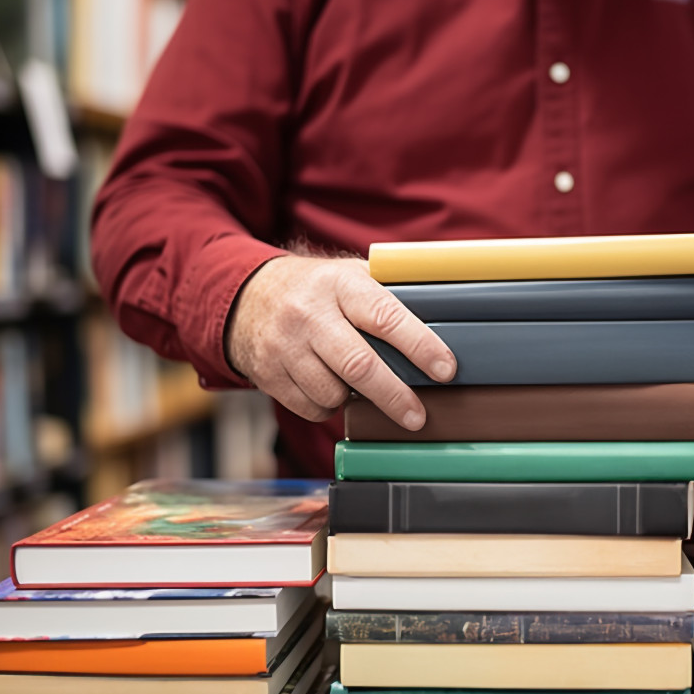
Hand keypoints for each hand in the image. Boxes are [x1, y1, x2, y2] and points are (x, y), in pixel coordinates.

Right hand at [225, 255, 455, 428]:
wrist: (247, 297)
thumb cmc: (318, 290)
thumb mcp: (350, 276)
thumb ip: (389, 295)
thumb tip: (446, 321)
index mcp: (340, 285)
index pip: (386, 317)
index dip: (420, 346)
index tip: (446, 369)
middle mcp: (309, 314)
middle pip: (359, 365)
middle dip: (395, 396)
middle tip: (418, 416)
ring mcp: (284, 345)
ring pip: (332, 392)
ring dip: (355, 400)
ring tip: (361, 386)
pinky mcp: (267, 374)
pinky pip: (310, 408)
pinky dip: (327, 406)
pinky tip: (329, 387)